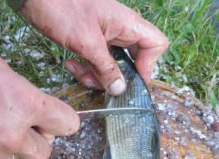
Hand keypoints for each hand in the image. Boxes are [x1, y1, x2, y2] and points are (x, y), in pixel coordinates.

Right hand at [0, 31, 79, 158]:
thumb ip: (23, 94)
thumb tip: (35, 112)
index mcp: (25, 105)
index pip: (68, 124)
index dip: (62, 121)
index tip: (55, 121)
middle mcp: (12, 136)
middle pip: (45, 152)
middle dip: (35, 140)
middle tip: (18, 128)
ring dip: (4, 148)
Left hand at [21, 0, 167, 94]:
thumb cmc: (62, 8)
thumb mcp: (86, 43)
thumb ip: (106, 68)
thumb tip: (120, 89)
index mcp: (127, 23)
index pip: (156, 44)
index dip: (149, 65)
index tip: (132, 81)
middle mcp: (120, 30)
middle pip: (133, 60)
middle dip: (116, 76)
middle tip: (100, 83)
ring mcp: (105, 35)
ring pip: (112, 65)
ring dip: (97, 75)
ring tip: (79, 72)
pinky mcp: (90, 41)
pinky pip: (96, 61)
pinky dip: (86, 68)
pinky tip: (71, 64)